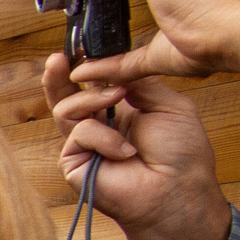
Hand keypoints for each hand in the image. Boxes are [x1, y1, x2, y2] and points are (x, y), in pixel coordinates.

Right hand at [41, 56, 234, 239]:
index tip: (79, 49)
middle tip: (58, 59)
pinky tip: (124, 151)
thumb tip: (113, 69)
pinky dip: (103, 137)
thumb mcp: (168, 104)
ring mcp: (84, 145)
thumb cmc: (181, 154)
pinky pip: (79, 134)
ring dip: (92, 100)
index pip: (94, 85)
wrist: (176, 190)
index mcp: (122, 111)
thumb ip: (140, 83)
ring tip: (115, 100)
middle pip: (67, 97)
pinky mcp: (74, 163)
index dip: (84, 69)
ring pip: (66, 110)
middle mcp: (99, 126)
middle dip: (60, 77)